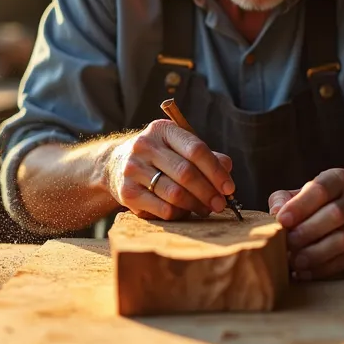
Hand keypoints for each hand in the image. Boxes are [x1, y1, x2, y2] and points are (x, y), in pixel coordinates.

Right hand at [104, 120, 235, 220]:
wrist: (115, 165)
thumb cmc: (158, 157)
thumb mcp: (178, 148)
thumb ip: (204, 156)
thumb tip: (227, 167)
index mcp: (163, 130)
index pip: (196, 149)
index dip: (216, 171)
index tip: (229, 188)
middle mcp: (145, 145)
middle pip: (186, 172)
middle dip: (208, 192)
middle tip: (220, 205)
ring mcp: (133, 169)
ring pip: (175, 193)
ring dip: (196, 205)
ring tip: (205, 209)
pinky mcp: (127, 192)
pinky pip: (162, 208)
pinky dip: (179, 214)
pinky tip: (185, 212)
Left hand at [268, 168, 343, 279]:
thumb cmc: (319, 203)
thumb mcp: (301, 193)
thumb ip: (284, 199)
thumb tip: (275, 212)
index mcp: (338, 179)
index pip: (321, 190)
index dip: (300, 206)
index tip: (282, 221)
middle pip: (335, 215)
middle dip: (308, 232)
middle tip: (287, 245)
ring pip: (342, 240)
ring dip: (315, 254)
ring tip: (294, 262)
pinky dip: (322, 269)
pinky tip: (305, 272)